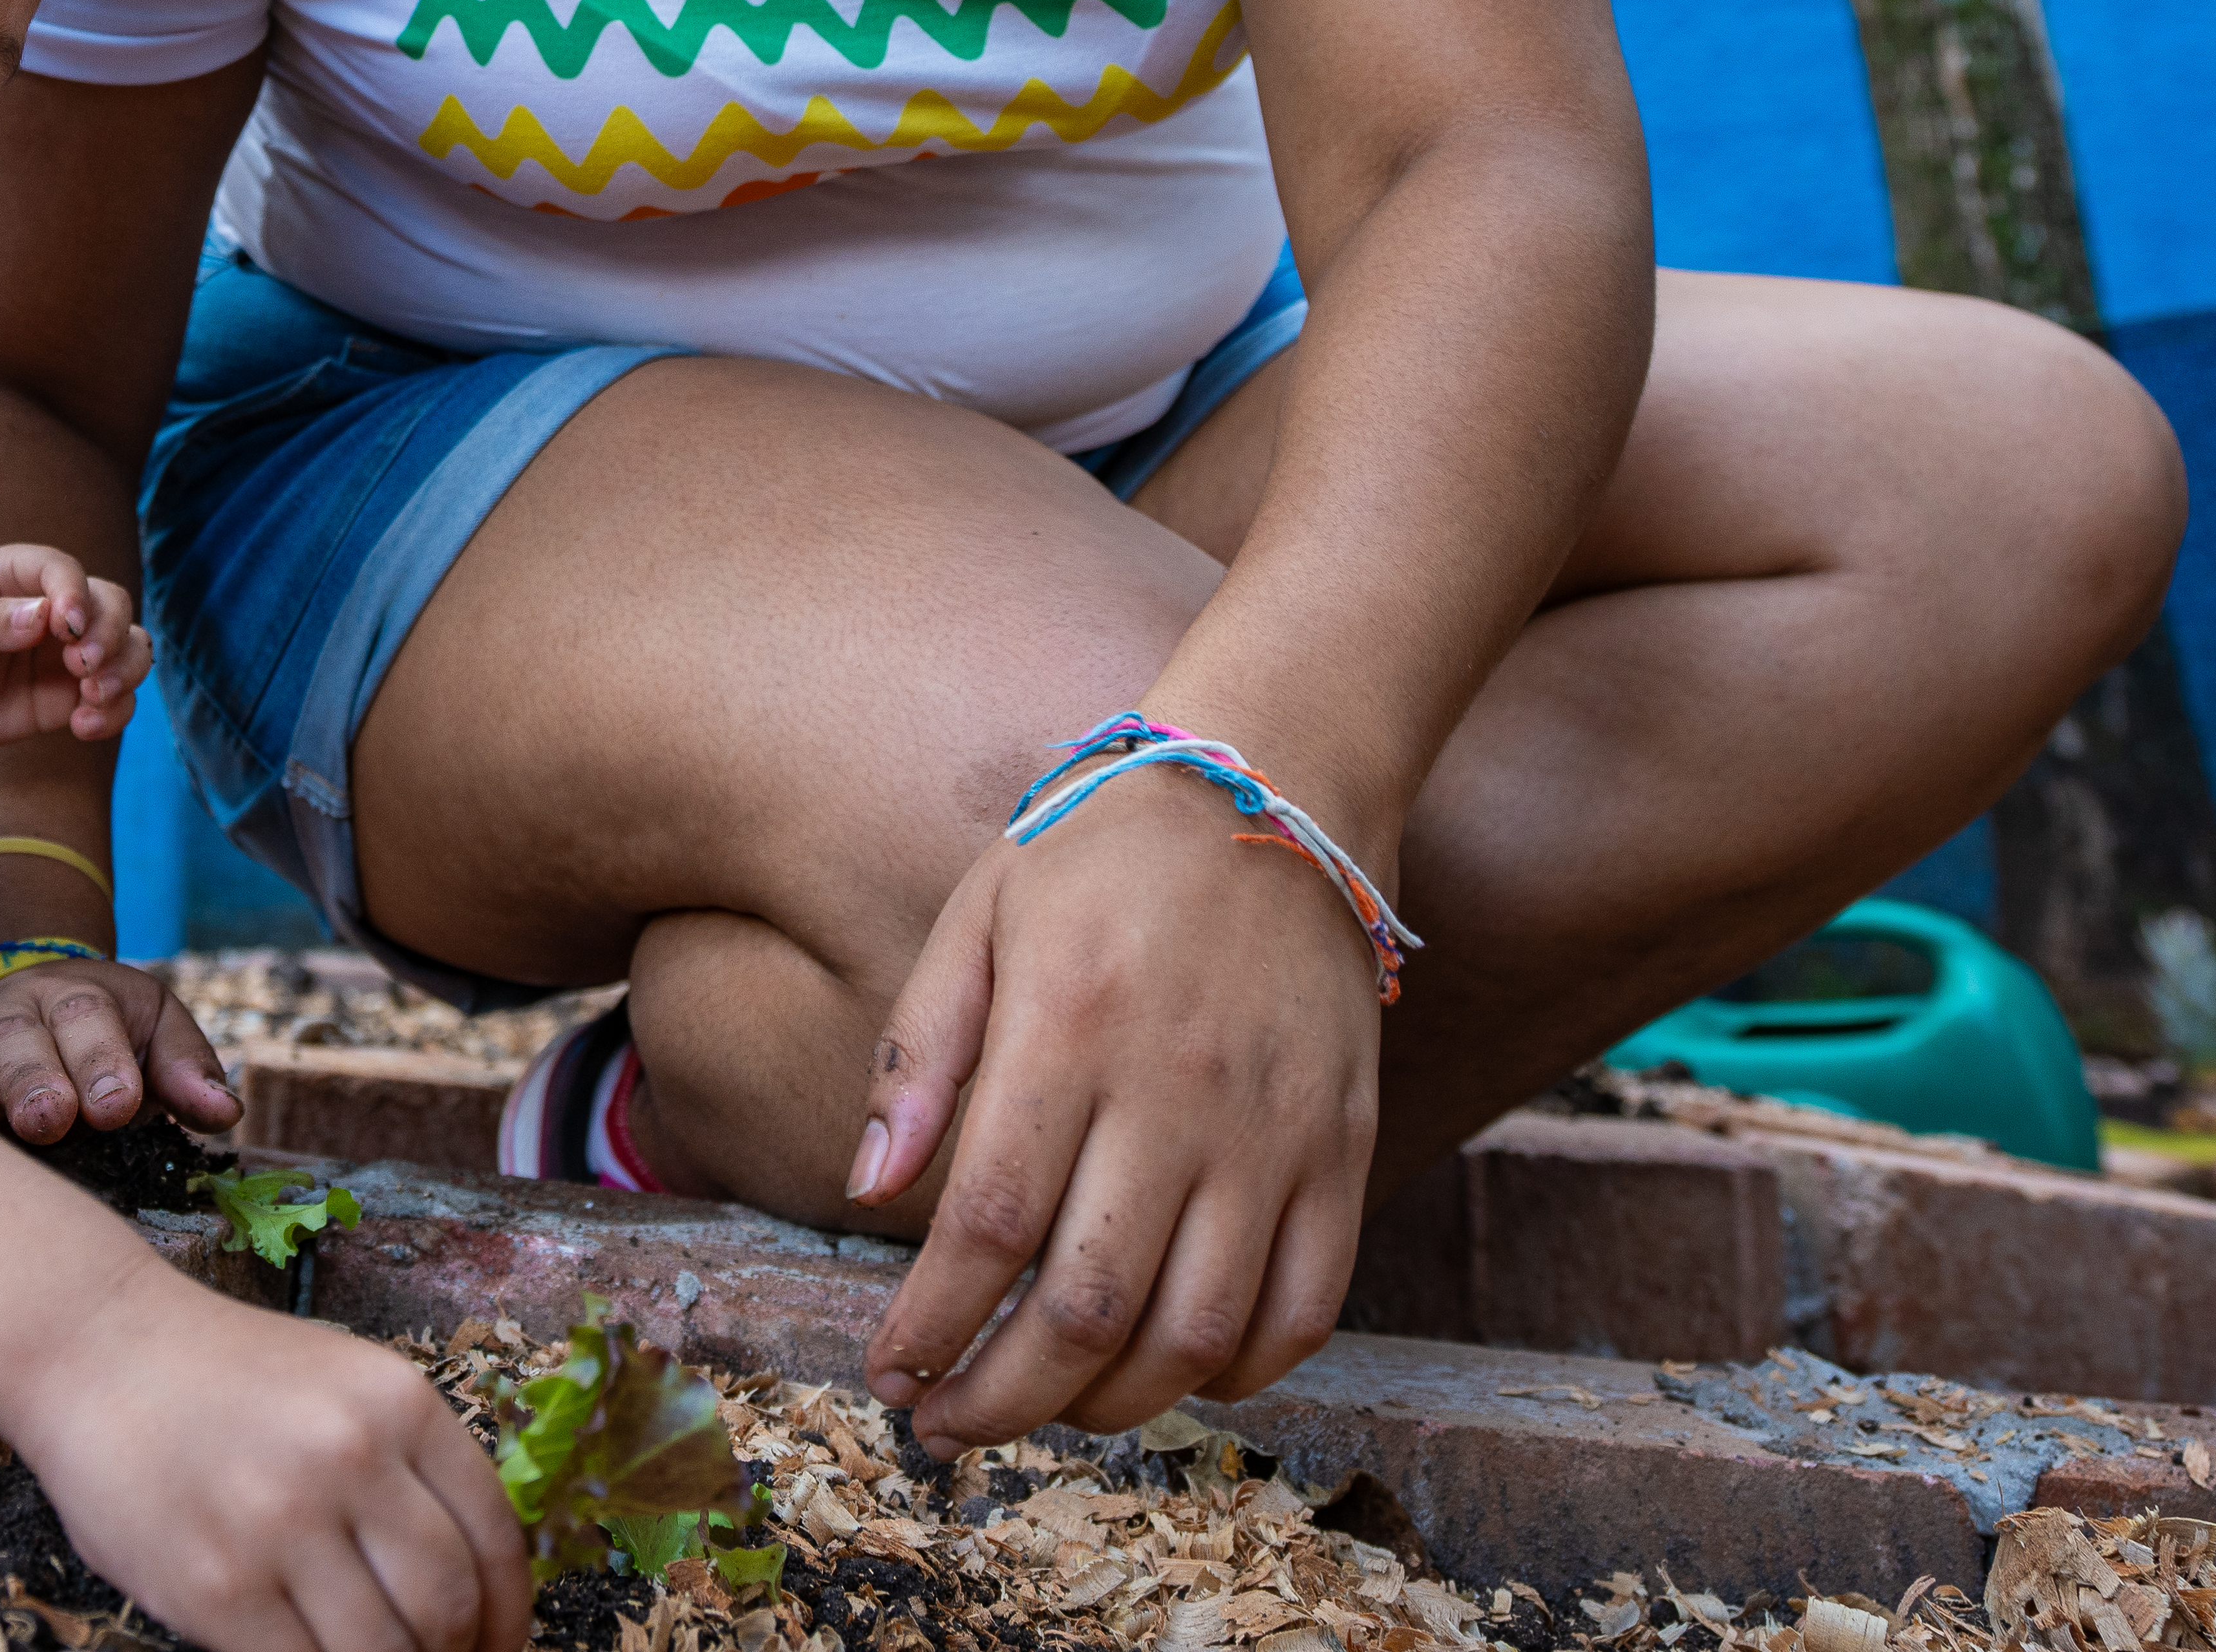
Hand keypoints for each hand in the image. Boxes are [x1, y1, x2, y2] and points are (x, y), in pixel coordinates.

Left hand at [0, 544, 146, 755]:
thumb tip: (43, 617)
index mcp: (19, 574)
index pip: (65, 571)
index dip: (76, 595)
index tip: (67, 628)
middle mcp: (53, 609)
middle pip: (112, 605)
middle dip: (110, 635)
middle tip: (83, 667)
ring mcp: (64, 654)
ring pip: (128, 649)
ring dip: (124, 671)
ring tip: (92, 698)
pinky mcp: (66, 697)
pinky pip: (113, 700)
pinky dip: (114, 712)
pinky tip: (83, 725)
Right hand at [0, 954, 240, 1144]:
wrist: (22, 998)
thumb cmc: (105, 1037)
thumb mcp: (154, 1033)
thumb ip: (187, 1070)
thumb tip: (224, 1111)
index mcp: (82, 996)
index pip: (92, 1019)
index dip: (104, 1061)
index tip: (117, 1105)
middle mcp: (17, 1007)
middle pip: (23, 1036)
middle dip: (38, 1079)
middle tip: (54, 1119)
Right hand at [15, 1280, 526, 1651]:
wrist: (95, 1348)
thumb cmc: (223, 1378)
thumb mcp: (343, 1386)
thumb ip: (408, 1468)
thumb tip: (474, 1591)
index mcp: (400, 1402)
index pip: (496, 1537)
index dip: (509, 1614)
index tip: (499, 1645)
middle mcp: (351, 1456)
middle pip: (448, 1605)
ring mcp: (281, 1524)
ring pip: (382, 1651)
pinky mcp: (216, 1587)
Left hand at [851, 765, 1380, 1445]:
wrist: (1273, 787)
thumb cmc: (1098, 855)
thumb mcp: (975, 918)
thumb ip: (919, 1057)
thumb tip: (869, 1192)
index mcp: (1069, 1028)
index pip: (989, 1226)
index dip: (931, 1326)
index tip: (887, 1374)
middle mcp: (1176, 1091)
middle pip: (1085, 1307)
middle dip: (999, 1399)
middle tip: (943, 1427)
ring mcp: (1274, 1129)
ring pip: (1194, 1334)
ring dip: (1107, 1408)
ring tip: (1043, 1410)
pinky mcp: (1346, 1147)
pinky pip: (1304, 1309)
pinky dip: (1236, 1375)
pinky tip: (1170, 1377)